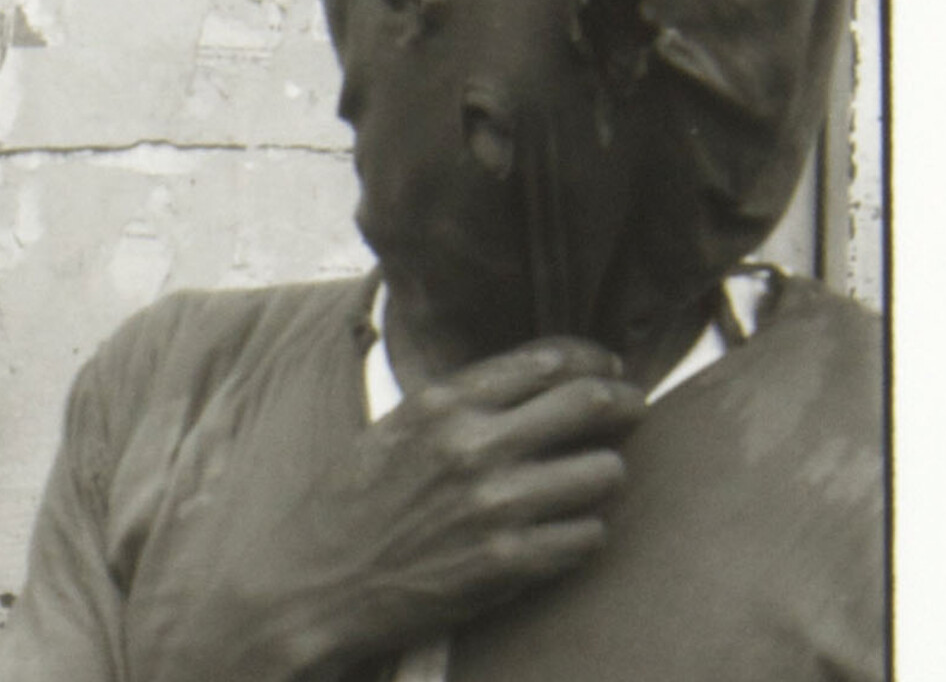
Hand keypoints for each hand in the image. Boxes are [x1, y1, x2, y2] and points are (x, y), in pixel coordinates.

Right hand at [144, 336, 647, 681]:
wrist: (313, 586)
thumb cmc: (350, 507)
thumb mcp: (393, 431)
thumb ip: (458, 406)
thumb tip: (536, 384)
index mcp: (440, 404)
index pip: (547, 360)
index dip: (592, 360)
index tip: (607, 368)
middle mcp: (473, 446)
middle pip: (592, 403)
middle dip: (625, 404)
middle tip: (633, 413)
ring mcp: (495, 506)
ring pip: (606, 472)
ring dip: (603, 477)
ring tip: (584, 485)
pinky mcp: (509, 563)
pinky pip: (590, 535)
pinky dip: (583, 534)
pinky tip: (559, 535)